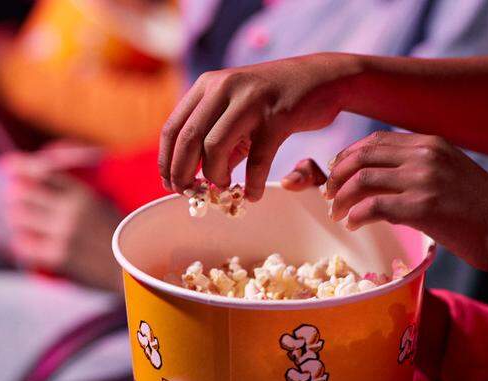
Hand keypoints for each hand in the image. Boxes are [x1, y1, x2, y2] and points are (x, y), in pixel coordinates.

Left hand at [3, 153, 121, 291]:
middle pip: (23, 192)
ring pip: (18, 217)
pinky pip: (23, 245)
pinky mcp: (58, 256)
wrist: (132, 270)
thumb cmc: (118, 238)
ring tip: (22, 225)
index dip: (22, 166)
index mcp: (83, 194)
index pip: (43, 171)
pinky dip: (21, 244)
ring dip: (17, 220)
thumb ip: (76, 194)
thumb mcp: (103, 206)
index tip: (7, 166)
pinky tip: (27, 245)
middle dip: (17, 197)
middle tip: (18, 204)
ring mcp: (63, 233)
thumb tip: (46, 177)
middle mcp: (70, 210)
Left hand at [159, 53, 366, 200]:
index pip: (173, 128)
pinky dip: (252, 183)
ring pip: (215, 148)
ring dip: (215, 177)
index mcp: (208, 85)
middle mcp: (224, 87)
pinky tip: (252, 195)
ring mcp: (250, 100)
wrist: (320, 79)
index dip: (167, 161)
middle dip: (183, 173)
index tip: (169, 184)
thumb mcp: (237, 110)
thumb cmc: (274, 100)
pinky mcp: (277, 116)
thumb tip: (196, 177)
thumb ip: (216, 137)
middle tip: (189, 193)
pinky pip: (257, 159)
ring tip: (223, 188)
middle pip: (188, 139)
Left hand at [319, 130, 487, 272]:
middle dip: (337, 175)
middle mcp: (425, 156)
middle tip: (327, 195)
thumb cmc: (479, 211)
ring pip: (362, 180)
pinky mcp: (422, 207)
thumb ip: (422, 167)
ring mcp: (423, 180)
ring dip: (341, 198)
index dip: (348, 155)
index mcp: (431, 143)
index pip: (375, 140)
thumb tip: (386, 176)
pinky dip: (356, 216)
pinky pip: (373, 206)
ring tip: (336, 214)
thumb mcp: (452, 172)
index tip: (336, 172)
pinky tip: (353, 226)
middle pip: (362, 156)